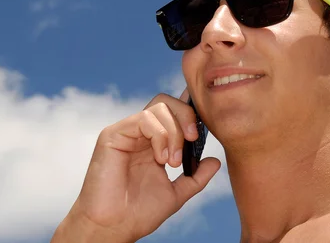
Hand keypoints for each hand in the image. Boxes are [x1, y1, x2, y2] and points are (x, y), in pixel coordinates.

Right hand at [51, 90, 220, 242]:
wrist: (114, 227)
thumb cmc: (138, 213)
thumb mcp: (176, 193)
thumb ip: (196, 177)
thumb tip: (216, 160)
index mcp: (154, 142)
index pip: (173, 111)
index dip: (191, 111)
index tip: (203, 129)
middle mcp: (139, 132)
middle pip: (168, 102)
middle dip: (187, 116)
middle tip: (193, 139)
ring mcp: (127, 131)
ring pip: (159, 107)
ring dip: (174, 132)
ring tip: (172, 162)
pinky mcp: (113, 134)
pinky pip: (144, 118)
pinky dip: (160, 135)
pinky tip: (160, 158)